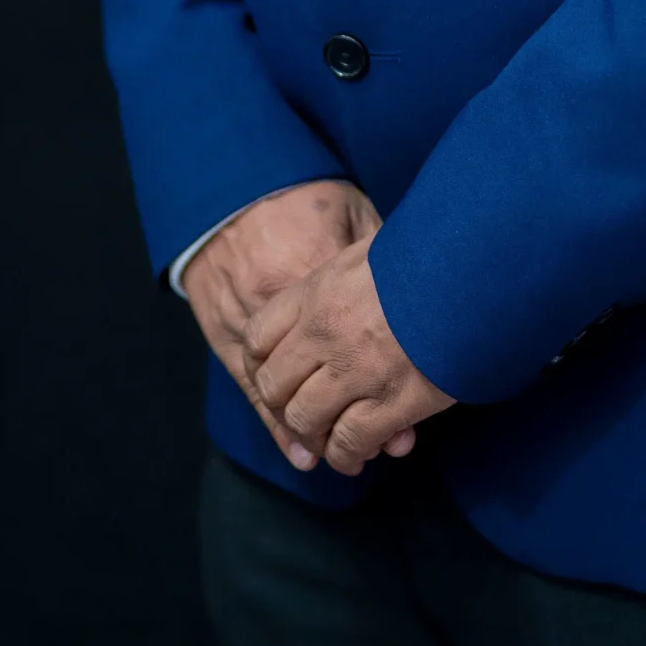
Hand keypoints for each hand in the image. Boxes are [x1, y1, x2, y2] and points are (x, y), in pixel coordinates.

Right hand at [181, 181, 411, 468]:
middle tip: (381, 444)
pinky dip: (275, 424)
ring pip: (283, 399)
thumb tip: (418, 300)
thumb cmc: (308, 204)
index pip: (359, 358)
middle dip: (350, 426)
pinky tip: (298, 449)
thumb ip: (380, 261)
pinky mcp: (227, 334)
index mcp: (322, 284)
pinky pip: (251, 391)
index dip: (384, 395)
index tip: (407, 423)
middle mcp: (285, 313)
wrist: (240, 192)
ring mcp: (253, 325)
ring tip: (343, 453)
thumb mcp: (357, 218)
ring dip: (312, 433)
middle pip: (321, 389)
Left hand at [245, 233, 454, 476]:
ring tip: (326, 441)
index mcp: (316, 292)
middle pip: (274, 387)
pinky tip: (354, 455)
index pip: (258, 337)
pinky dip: (346, 455)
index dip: (262, 363)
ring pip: (305, 421)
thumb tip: (334, 288)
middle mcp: (325, 334)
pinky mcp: (390, 403)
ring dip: (313, 437)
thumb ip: (340, 277)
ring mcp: (355, 371)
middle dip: (284, 405)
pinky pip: (349, 443)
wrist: (472, 271)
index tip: (280, 373)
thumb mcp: (370, 249)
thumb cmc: (426, 255)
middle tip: (303, 413)